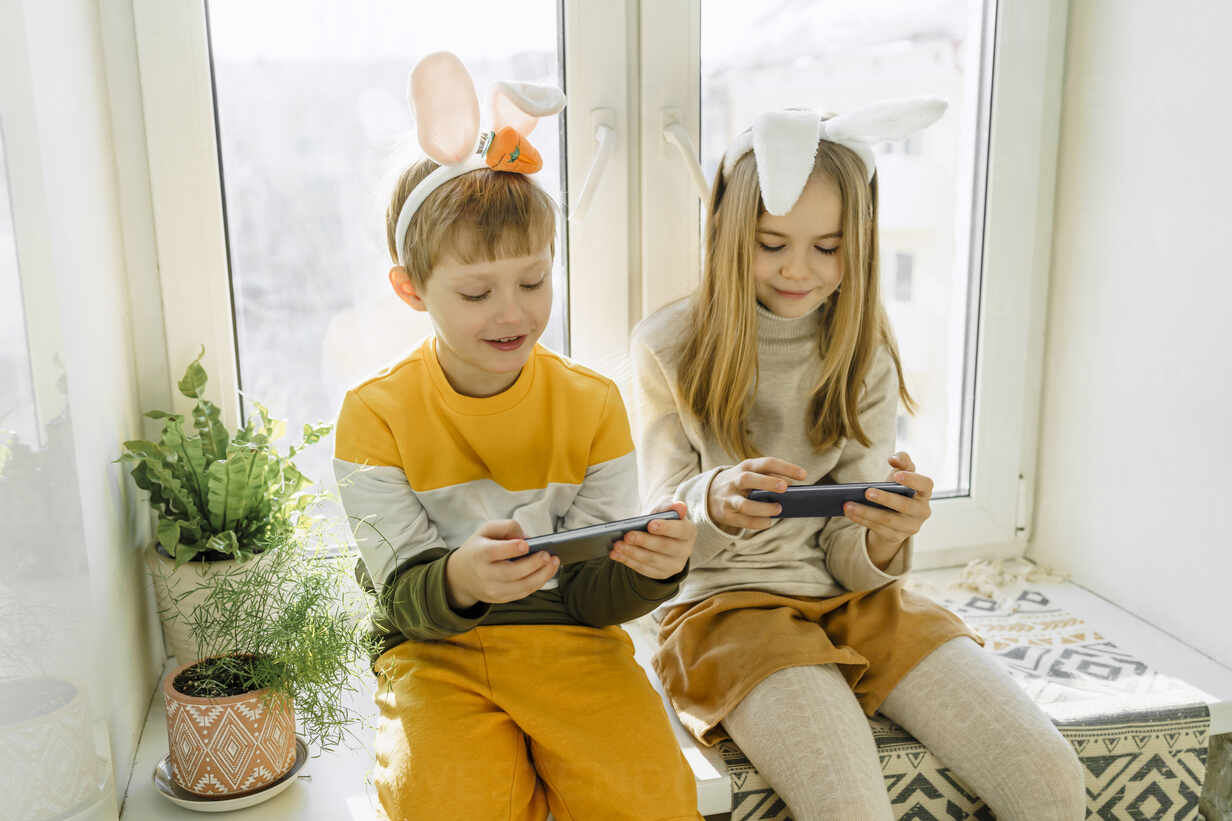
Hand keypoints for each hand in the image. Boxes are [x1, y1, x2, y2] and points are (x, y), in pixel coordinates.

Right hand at [444, 520, 558, 609]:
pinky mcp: (500, 599)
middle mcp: (484, 574)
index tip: (526, 544)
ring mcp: (492, 590)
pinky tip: (547, 572)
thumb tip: (527, 538)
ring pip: (521, 586)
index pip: (494, 552)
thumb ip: (506, 527)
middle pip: (512, 572)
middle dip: (533, 564)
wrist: (461, 576)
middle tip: (548, 555)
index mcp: (479, 554)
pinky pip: (523, 593)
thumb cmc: (478, 548)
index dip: (511, 549)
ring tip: (554, 562)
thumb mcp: (485, 530)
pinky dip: (538, 583)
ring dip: (542, 575)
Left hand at [610, 500, 695, 579]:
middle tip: (627, 536)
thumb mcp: (666, 509)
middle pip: (664, 547)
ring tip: (617, 545)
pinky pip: (644, 569)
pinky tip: (615, 554)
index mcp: (689, 532)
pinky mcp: (661, 574)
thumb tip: (680, 507)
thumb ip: (670, 507)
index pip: (680, 530)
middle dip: (644, 541)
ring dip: (632, 553)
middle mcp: (685, 550)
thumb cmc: (663, 519)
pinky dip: (628, 561)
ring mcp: (674, 565)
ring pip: (652, 560)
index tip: (650, 524)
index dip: (666, 528)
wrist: (661, 536)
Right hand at [708, 457, 807, 532]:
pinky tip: (768, 522)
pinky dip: (756, 522)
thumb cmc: (741, 484)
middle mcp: (735, 480)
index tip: (804, 475)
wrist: (708, 494)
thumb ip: (770, 477)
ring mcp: (729, 498)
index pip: (766, 463)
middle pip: (748, 478)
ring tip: (779, 509)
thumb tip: (792, 486)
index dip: (785, 468)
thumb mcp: (752, 474)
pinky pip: (742, 520)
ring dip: (762, 507)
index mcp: (746, 466)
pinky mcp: (726, 514)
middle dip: (767, 482)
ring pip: (744, 504)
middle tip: (786, 488)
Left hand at [843, 452, 933, 566]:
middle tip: (867, 492)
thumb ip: (901, 461)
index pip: (926, 484)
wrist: (894, 517)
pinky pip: (877, 528)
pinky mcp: (896, 537)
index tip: (896, 476)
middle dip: (885, 499)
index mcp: (925, 493)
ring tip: (848, 504)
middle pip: (905, 506)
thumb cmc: (898, 490)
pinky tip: (849, 512)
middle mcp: (922, 511)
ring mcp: (910, 526)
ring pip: (887, 520)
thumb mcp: (900, 474)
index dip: (913, 480)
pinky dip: (861, 519)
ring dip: (866, 512)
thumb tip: (893, 458)